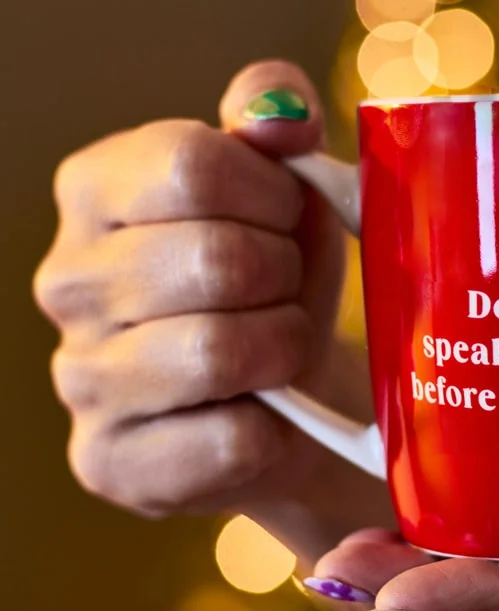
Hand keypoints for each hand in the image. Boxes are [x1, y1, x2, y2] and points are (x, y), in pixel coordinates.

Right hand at [33, 60, 392, 562]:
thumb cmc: (279, 282)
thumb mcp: (284, 188)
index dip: (274, 195)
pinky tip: (263, 414)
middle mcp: (68, 281)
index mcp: (96, 189)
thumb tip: (283, 117)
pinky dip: (276, 427)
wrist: (285, 399)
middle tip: (284, 293)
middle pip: (216, 259)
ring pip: (220, 352)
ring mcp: (79, 378)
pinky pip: (231, 440)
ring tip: (280, 349)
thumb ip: (276, 120)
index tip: (287, 220)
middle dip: (285, 278)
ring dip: (284, 349)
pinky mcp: (110, 462)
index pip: (193, 164)